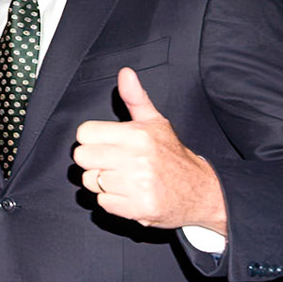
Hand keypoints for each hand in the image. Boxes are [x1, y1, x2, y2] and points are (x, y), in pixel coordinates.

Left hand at [73, 69, 227, 232]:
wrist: (200, 192)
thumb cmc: (172, 157)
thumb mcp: (155, 123)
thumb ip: (135, 98)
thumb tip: (125, 73)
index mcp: (137, 135)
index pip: (85, 133)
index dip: (92, 139)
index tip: (105, 144)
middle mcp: (136, 159)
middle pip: (82, 158)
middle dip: (93, 161)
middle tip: (112, 162)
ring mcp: (137, 185)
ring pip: (90, 181)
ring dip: (103, 183)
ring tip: (123, 179)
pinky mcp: (138, 208)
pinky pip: (103, 203)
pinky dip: (113, 201)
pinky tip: (129, 194)